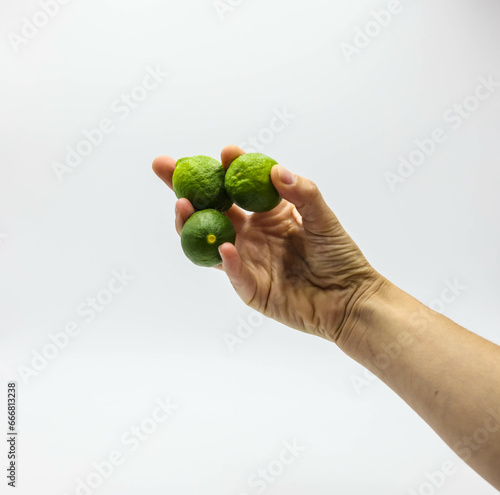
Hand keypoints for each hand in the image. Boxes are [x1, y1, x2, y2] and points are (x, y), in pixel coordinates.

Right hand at [153, 145, 383, 343]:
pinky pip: (232, 273)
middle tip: (164, 166)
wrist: (348, 298)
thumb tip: (276, 170)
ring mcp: (245, 260)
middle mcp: (249, 235)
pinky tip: (225, 247)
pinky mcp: (249, 288)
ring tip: (183, 203)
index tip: (225, 152)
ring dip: (191, 222)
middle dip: (185, 186)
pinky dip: (225, 261)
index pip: (237, 188)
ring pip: (208, 239)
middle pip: (210, 209)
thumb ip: (302, 193)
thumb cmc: (339, 256)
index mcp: (266, 215)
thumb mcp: (323, 218)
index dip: (225, 169)